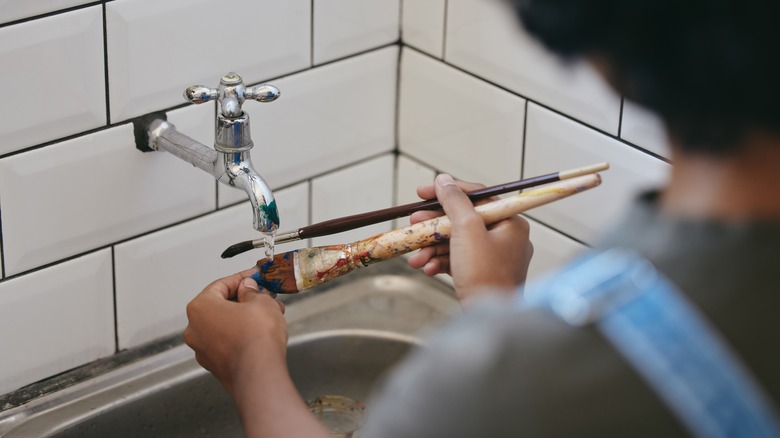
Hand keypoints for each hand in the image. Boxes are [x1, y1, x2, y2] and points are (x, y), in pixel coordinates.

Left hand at [183, 267, 286, 393]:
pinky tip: (261, 332)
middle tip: (264, 295)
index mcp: (200, 307)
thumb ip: (252, 291)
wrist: (259, 373)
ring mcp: (202, 350)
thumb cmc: (256, 337)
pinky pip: (227, 342)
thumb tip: (248, 289)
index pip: (221, 285)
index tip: (255, 277)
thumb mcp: (261, 301)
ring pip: (225, 325)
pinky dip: (242, 334)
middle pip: (221, 306)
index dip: (243, 278)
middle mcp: (195, 329)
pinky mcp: (214, 365)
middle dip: (245, 299)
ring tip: (269, 314)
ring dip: (245, 317)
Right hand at [407, 174, 533, 300]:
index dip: (447, 192)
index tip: (423, 192)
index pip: (477, 196)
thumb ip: (454, 201)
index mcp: (511, 223)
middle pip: (463, 220)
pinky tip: (427, 268)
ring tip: (415, 256)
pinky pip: (459, 260)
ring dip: (432, 247)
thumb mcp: (466, 230)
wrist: (488, 318)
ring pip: (458, 242)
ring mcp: (495, 258)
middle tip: (414, 223)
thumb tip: (444, 180)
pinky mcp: (483, 274)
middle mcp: (506, 238)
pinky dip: (441, 262)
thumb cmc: (485, 274)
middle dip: (434, 225)